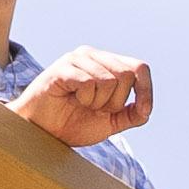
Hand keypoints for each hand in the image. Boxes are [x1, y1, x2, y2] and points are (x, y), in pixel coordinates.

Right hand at [12, 47, 154, 147]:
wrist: (42, 133)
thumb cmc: (71, 123)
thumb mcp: (109, 123)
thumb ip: (129, 115)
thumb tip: (146, 109)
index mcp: (106, 63)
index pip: (139, 67)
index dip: (146, 90)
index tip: (143, 111)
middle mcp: (92, 55)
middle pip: (127, 74)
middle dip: (116, 102)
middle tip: (95, 108)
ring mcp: (76, 59)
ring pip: (109, 80)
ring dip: (98, 103)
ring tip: (81, 104)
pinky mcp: (62, 68)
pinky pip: (89, 82)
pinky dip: (85, 99)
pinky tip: (72, 100)